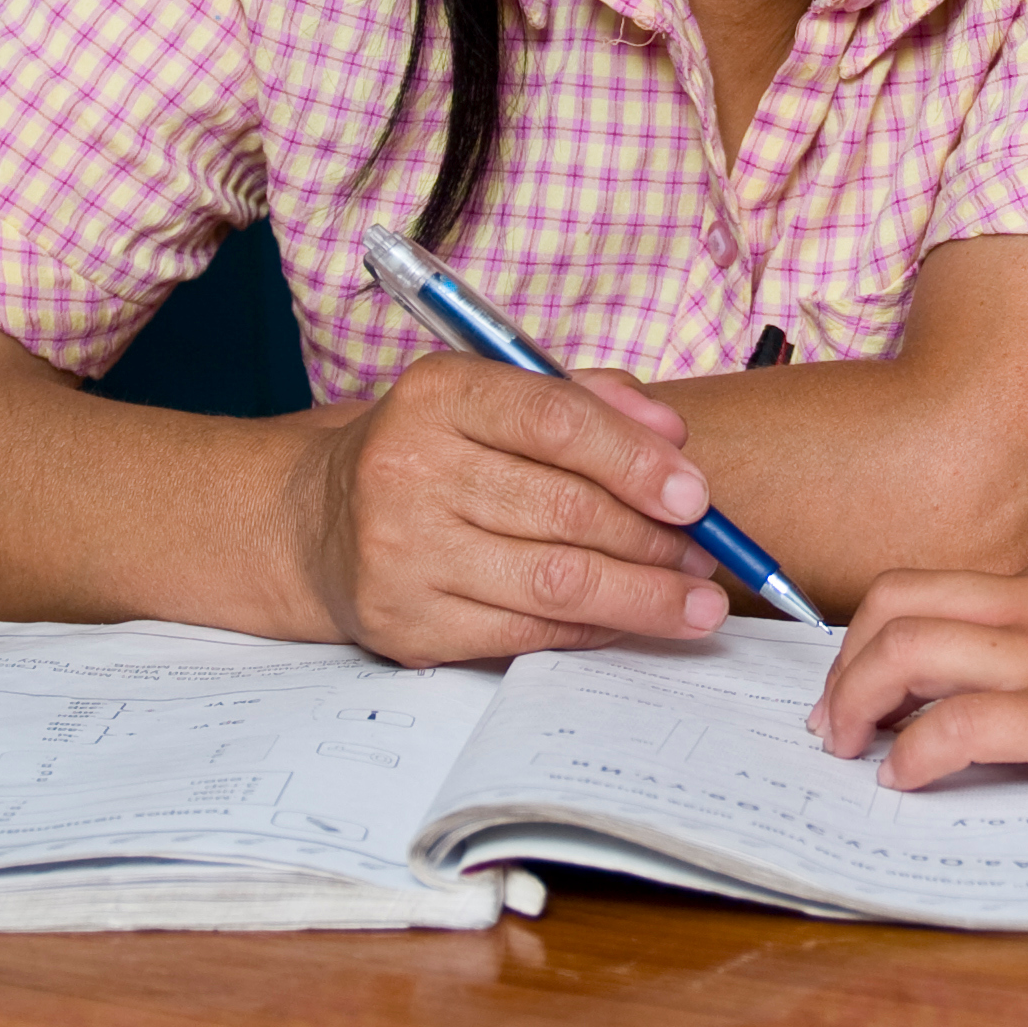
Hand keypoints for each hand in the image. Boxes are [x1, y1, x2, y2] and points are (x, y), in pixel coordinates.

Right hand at [287, 352, 726, 665]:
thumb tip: (673, 436)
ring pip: (554, 582)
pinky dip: (593, 630)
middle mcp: (408, 468)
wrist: (317, 524)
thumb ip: (588, 400)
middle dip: (655, 539)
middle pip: (564, 511)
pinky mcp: (404, 623)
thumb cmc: (436, 451)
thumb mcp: (494, 397)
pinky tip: (632, 622)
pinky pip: (525, 634)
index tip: (697, 495)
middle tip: (710, 555)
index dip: (635, 461)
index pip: (554, 421)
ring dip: (642, 596)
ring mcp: (400, 552)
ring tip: (698, 601)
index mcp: (438, 393)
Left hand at [805, 540, 1027, 795]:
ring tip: (851, 752)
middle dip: (844, 662)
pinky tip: (909, 783)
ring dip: (856, 703)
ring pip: (909, 650)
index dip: (883, 633)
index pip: (941, 582)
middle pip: (897, 600)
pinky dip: (914, 755)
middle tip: (836, 723)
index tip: (865, 683)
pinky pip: (959, 724)